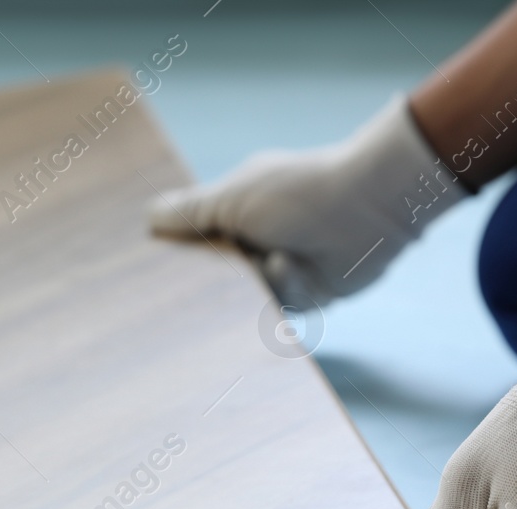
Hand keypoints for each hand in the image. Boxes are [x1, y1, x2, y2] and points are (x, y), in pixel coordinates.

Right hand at [147, 97, 464, 305]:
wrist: (368, 209)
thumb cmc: (298, 193)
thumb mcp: (233, 197)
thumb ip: (190, 211)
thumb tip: (148, 216)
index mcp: (234, 211)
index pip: (192, 239)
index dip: (173, 254)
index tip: (148, 271)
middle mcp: (253, 241)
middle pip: (212, 276)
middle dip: (208, 280)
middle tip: (194, 286)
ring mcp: (278, 270)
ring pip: (242, 297)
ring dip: (252, 280)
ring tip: (269, 257)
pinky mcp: (304, 296)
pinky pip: (277, 305)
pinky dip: (285, 283)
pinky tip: (295, 263)